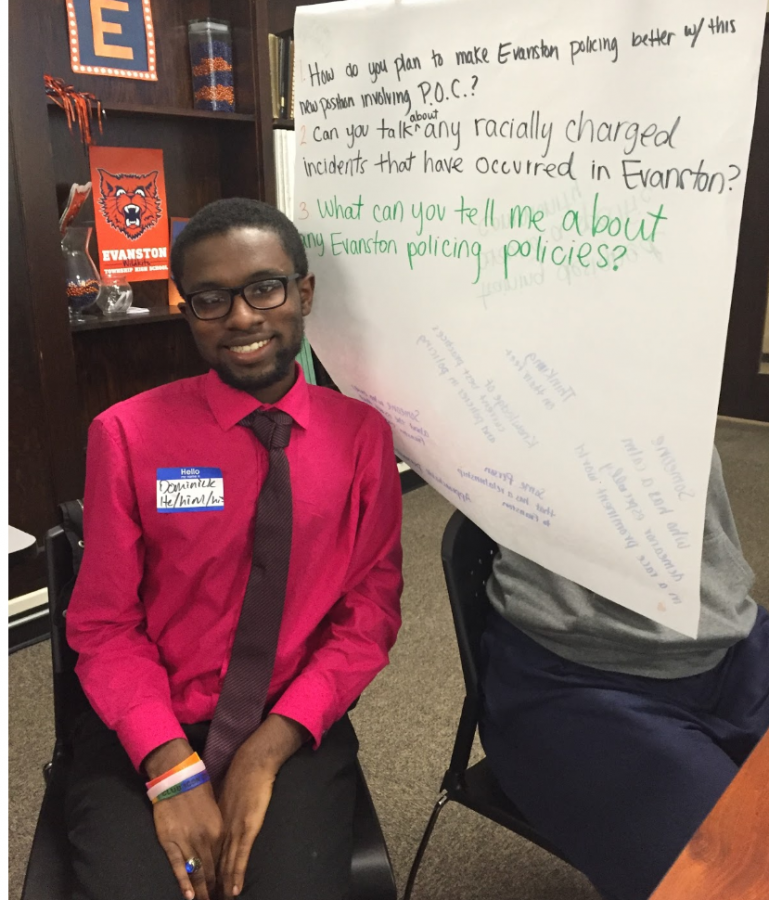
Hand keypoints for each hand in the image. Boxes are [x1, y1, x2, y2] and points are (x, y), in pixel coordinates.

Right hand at [144, 739, 223, 899]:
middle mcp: (204, 839)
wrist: (178, 778)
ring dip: (201, 890)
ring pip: (196, 871)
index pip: (222, 860)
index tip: (225, 890)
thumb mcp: (215, 811)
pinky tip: (189, 896)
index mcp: (218, 831)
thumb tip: (218, 847)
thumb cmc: (198, 791)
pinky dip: (184, 882)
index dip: (223, 877)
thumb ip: (216, 830)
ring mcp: (187, 841)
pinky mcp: (170, 841)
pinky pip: (177, 866)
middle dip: (213, 888)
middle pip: (210, 870)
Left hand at [217, 715, 308, 897]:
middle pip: (215, 863)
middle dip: (211, 884)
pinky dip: (236, 875)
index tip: (201, 888)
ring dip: (222, 885)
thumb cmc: (240, 777)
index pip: (209, 854)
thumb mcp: (224, 798)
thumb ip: (221, 813)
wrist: (251, 764)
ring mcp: (235, 830)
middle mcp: (222, 830)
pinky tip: (234, 890)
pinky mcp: (248, 828)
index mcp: (216, 824)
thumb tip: (216, 824)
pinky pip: (241, 857)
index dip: (205, 872)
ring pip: (226, 865)